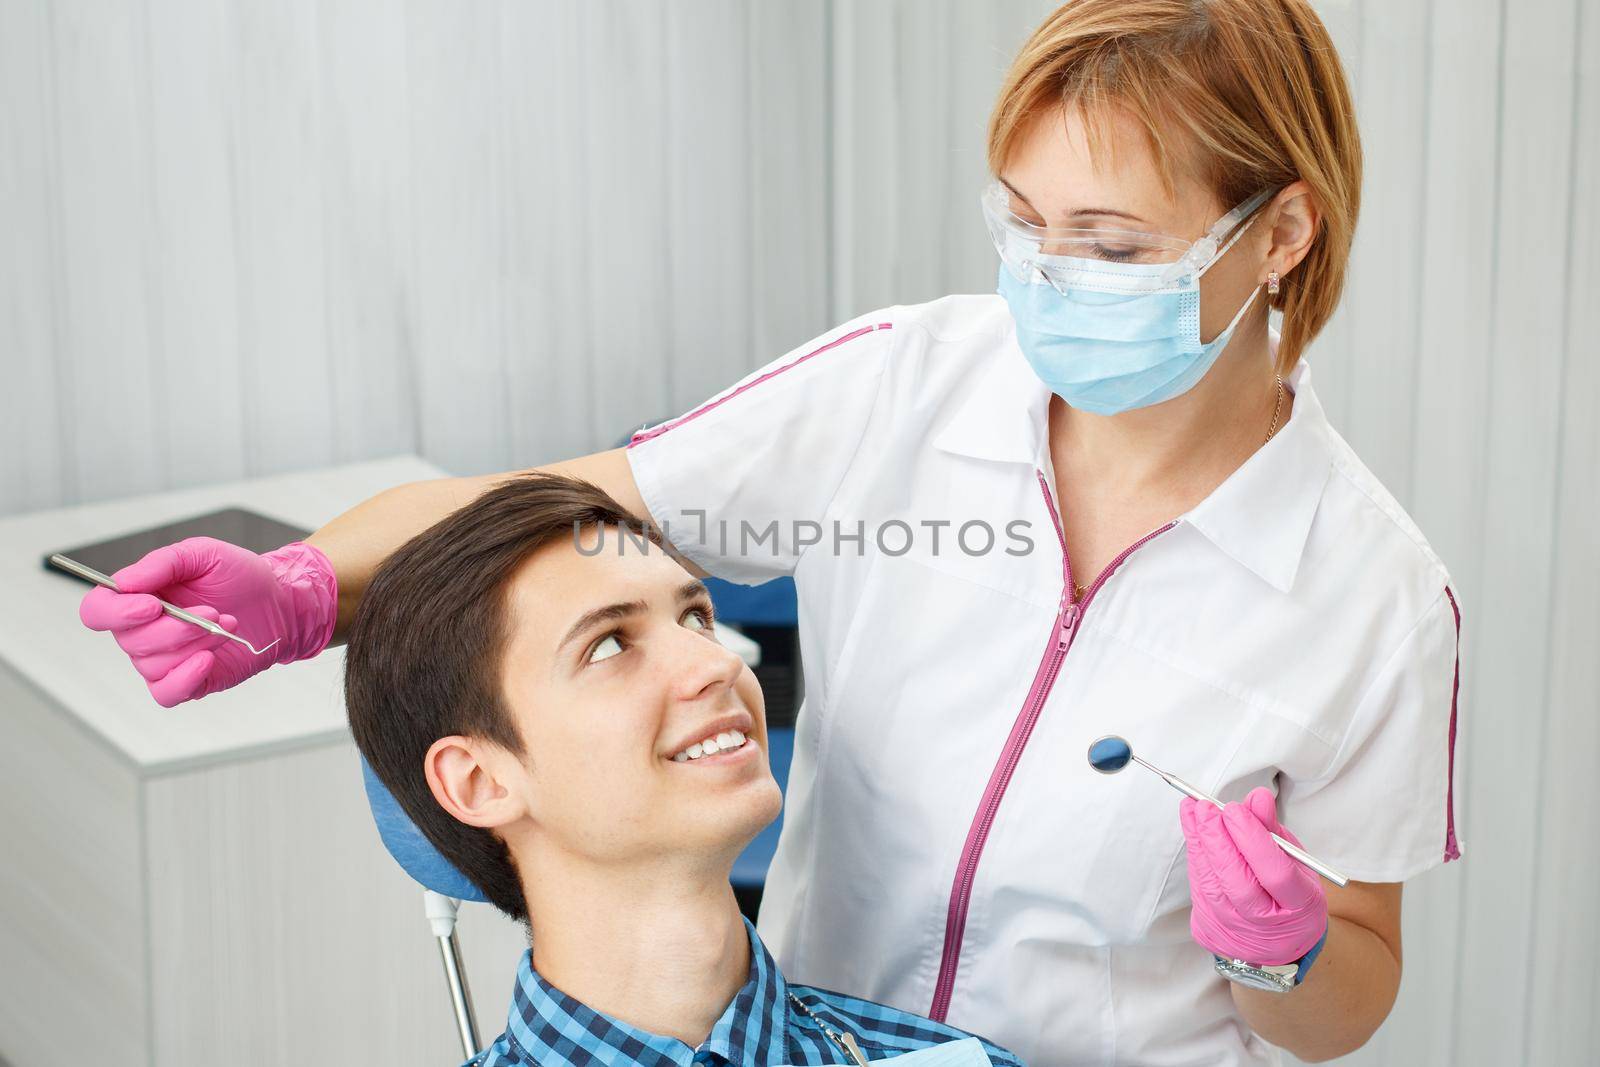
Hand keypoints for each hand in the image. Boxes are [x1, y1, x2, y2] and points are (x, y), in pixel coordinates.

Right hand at [78, 537, 336, 706]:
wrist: (281, 602)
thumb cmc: (240, 576)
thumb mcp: (204, 554)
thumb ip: (162, 562)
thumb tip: (123, 582)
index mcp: (139, 597)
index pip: (97, 611)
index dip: (116, 612)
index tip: (152, 605)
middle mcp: (144, 631)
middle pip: (129, 641)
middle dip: (175, 627)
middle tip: (213, 613)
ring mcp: (164, 659)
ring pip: (153, 664)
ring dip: (194, 643)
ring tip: (226, 625)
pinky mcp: (187, 682)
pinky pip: (166, 693)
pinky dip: (185, 678)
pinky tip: (208, 659)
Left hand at [1180, 786, 1327, 965]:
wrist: (1276, 945)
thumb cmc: (1288, 892)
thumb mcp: (1294, 861)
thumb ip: (1272, 830)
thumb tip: (1257, 798)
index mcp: (1300, 907)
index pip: (1276, 874)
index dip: (1252, 840)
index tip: (1234, 809)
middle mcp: (1267, 925)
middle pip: (1238, 883)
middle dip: (1218, 840)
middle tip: (1206, 807)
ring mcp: (1235, 931)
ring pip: (1212, 886)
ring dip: (1200, 844)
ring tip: (1193, 811)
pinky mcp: (1209, 930)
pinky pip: (1199, 889)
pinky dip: (1195, 856)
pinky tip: (1192, 830)